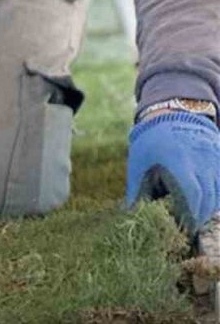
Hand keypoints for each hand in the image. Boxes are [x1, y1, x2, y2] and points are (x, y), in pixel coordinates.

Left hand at [126, 110, 219, 235]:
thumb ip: (137, 189)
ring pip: (219, 193)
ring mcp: (214, 158)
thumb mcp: (139, 161)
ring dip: (209, 208)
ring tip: (196, 215)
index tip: (184, 227)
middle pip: (208, 198)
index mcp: (179, 161)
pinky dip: (217, 197)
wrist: (172, 113)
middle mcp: (201, 160)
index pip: (192, 194)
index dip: (190, 214)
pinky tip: (205, 202)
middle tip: (189, 226)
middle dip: (200, 215)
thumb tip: (129, 214)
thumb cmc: (151, 139)